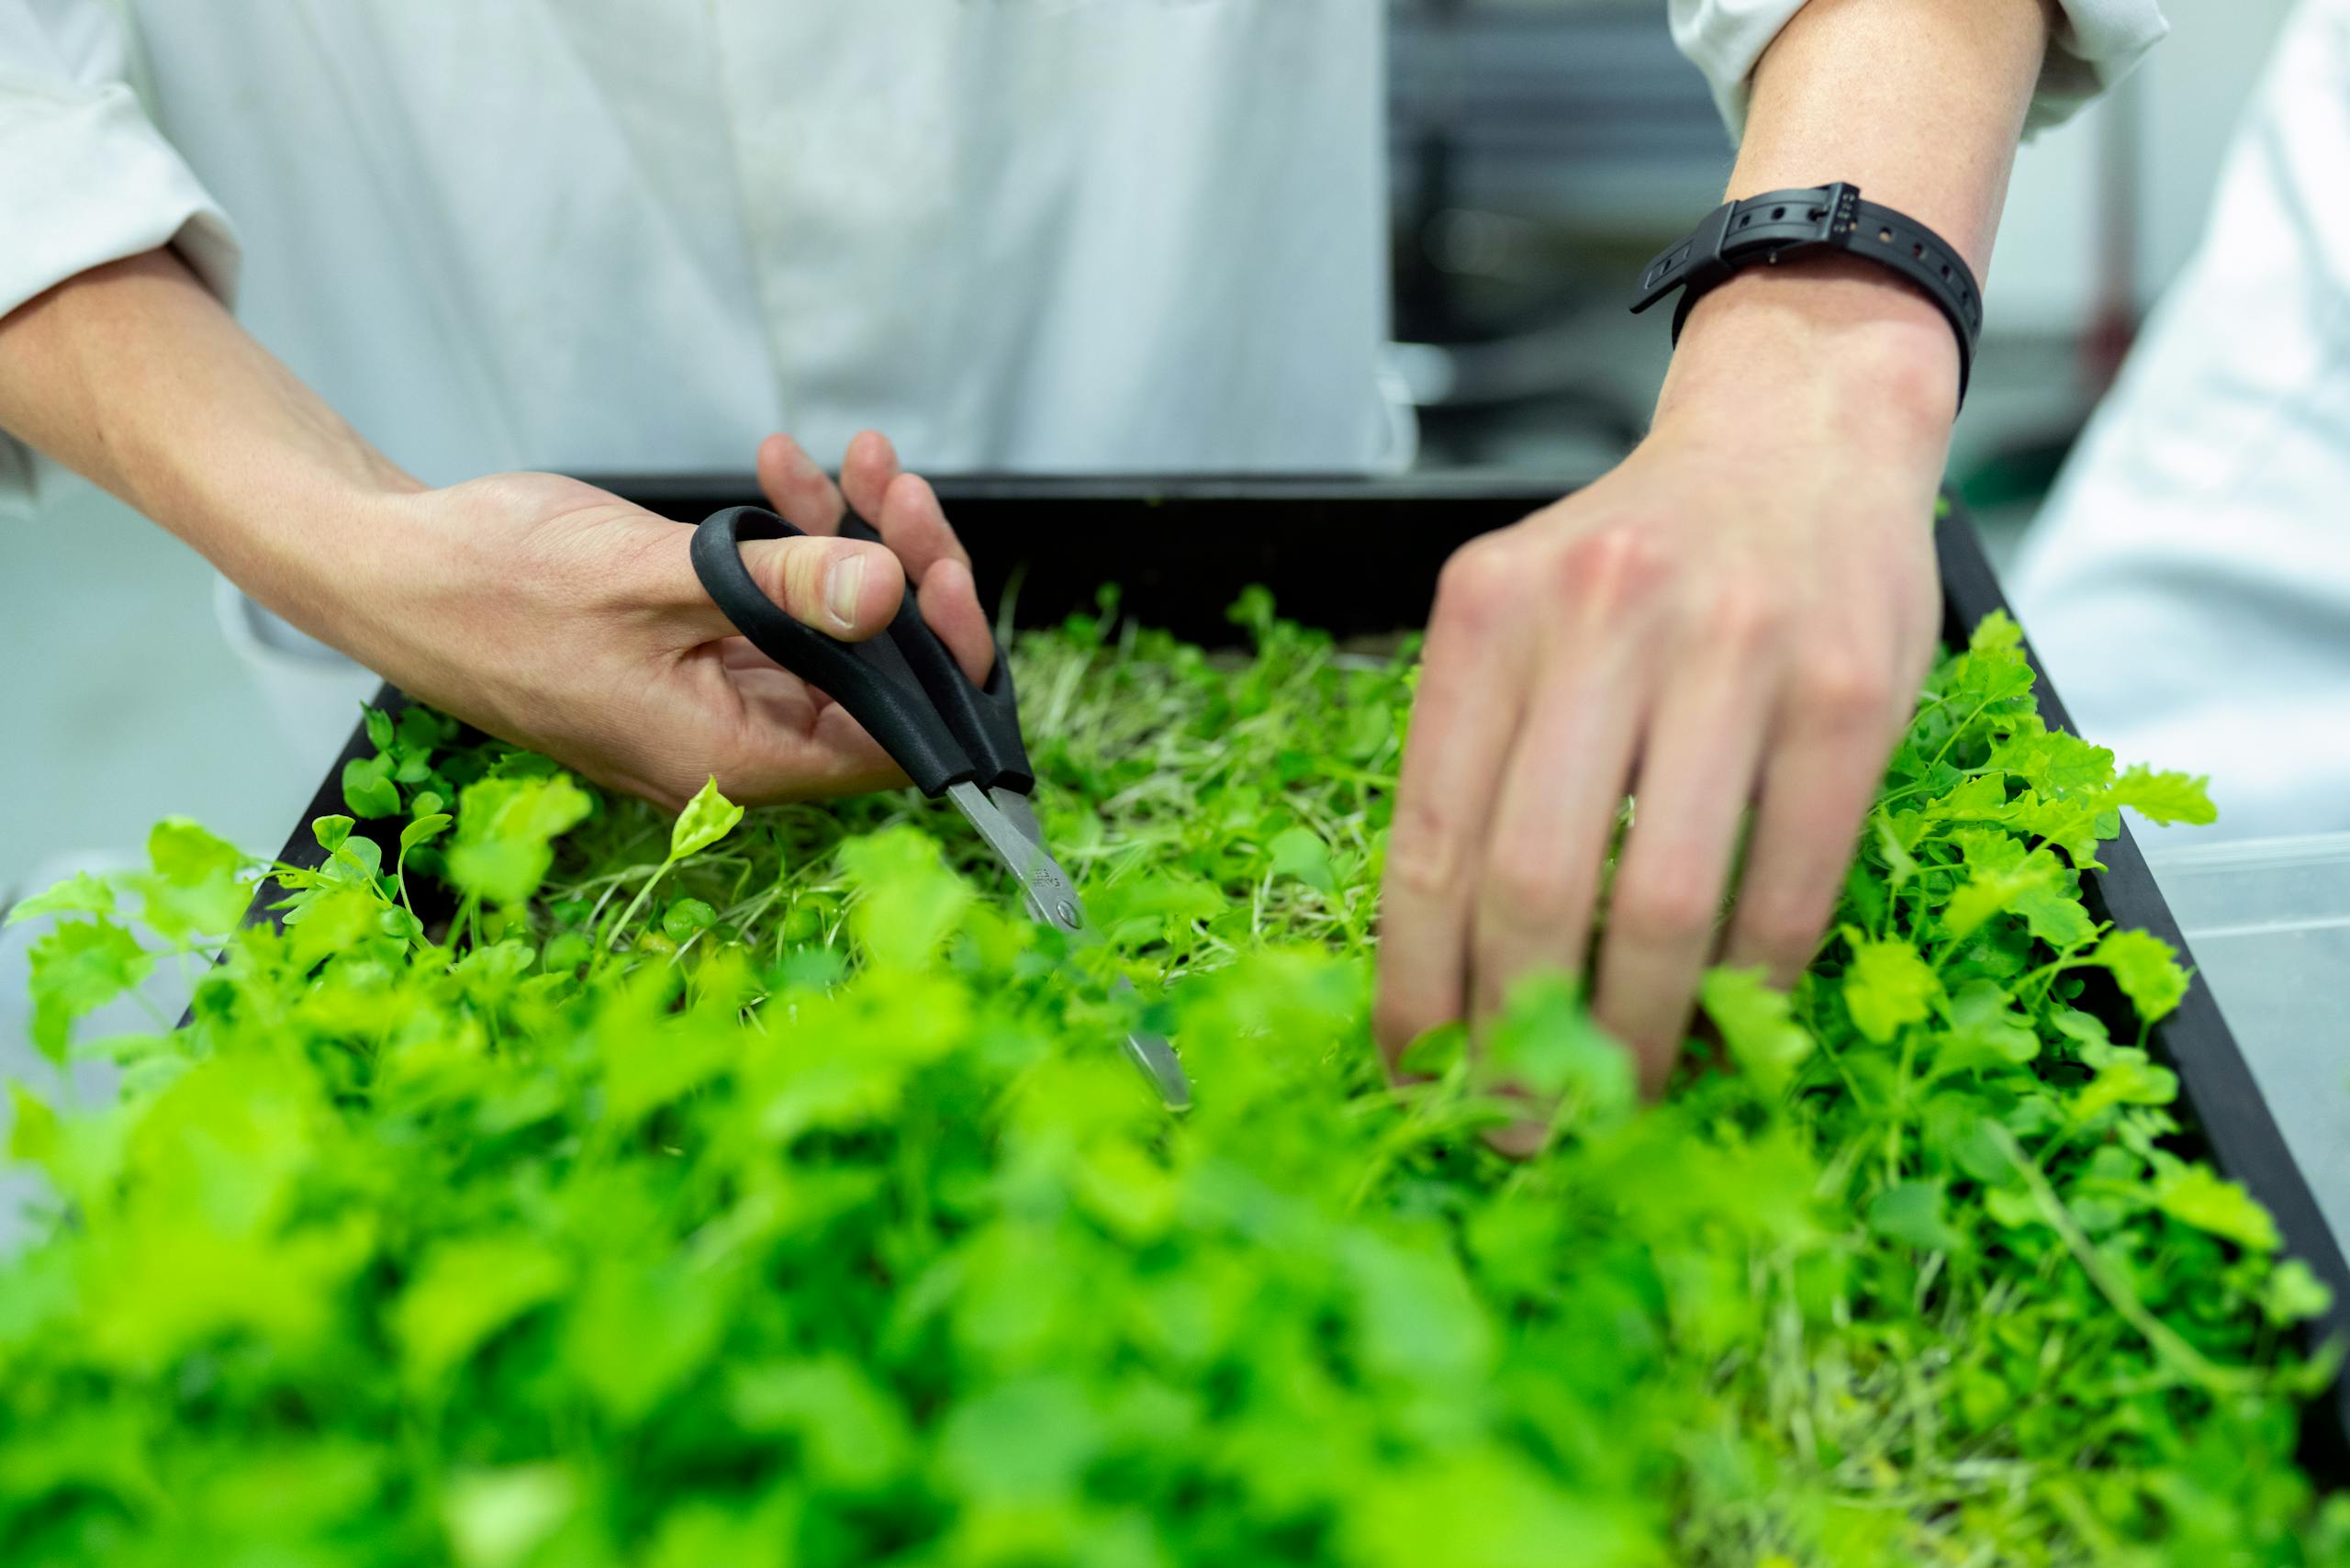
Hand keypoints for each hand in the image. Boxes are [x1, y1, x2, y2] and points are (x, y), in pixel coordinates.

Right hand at [317, 430, 989, 810]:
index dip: (939, 659)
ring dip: (850, 544)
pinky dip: (791, 546)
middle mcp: (732, 749)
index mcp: (730, 760)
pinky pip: (775, 613)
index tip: (941, 568)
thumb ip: (783, 589)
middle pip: (873, 680)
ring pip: (831, 637)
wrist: (389, 566)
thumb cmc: (493, 584)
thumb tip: (891, 595)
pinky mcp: (691, 660)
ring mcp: (712, 704)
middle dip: (900, 573)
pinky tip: (783, 472)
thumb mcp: (655, 574)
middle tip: (894, 484)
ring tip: (850, 459)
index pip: (894, 741)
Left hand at [1374, 265, 1952, 1102]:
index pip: (1427, 841)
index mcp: (1487, 614)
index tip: (1415, 1075)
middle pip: (1535, 886)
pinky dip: (1747, 985)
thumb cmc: (1640, 558)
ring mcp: (1734, 652)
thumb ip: (1482, 760)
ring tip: (1613, 1104)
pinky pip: (1788, 883)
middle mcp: (1600, 621)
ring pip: (1666, 903)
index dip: (1416, 986)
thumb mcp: (1523, 618)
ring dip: (1634, 1036)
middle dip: (1517, 1036)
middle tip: (1516, 1123)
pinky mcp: (1851, 691)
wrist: (1797, 431)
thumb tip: (1448, 974)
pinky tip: (1720, 1030)